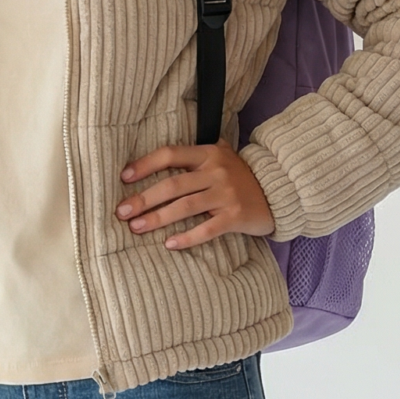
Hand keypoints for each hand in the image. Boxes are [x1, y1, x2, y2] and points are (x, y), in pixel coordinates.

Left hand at [116, 141, 274, 249]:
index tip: (124, 178)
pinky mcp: (235, 217)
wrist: (278, 192)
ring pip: (185, 206)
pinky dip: (187, 238)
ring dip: (157, 218)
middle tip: (121, 212)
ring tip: (136, 228)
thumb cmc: (240, 176)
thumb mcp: (221, 156)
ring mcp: (226, 194)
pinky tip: (170, 244)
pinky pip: (207, 229)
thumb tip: (151, 162)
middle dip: (143, 198)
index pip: (170, 154)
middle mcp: (216, 172)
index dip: (145, 164)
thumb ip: (194, 155)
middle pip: (173, 184)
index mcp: (208, 154)